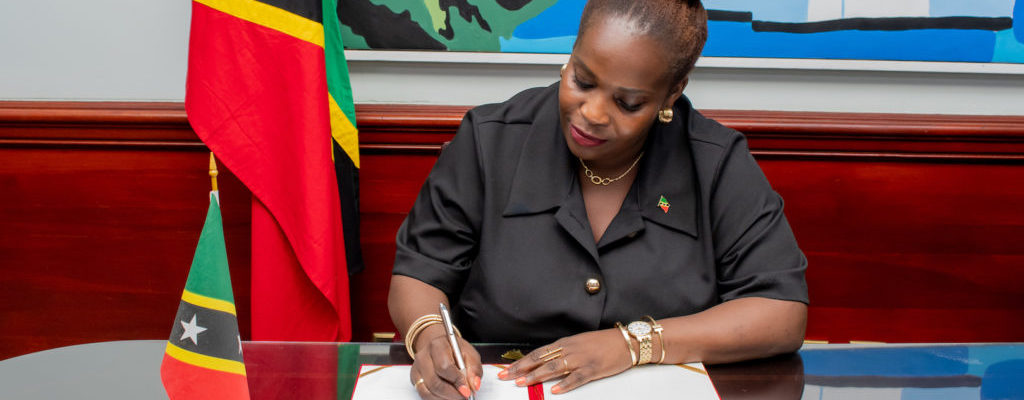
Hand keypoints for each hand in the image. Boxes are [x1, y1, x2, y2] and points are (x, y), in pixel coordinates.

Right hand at [410, 332, 482, 399]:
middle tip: (464, 397)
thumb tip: (474, 385)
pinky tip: (447, 397)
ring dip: (445, 398)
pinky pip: (424, 395)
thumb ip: (474, 369)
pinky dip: (437, 399)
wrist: (439, 346)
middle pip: (435, 382)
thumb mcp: (469, 354)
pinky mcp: (414, 379)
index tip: (467, 390)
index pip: (444, 366)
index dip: (457, 381)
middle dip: (452, 394)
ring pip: (428, 391)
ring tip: (457, 397)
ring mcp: (417, 368)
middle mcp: (423, 356)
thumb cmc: (455, 350)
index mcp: (438, 345)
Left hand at [498, 329, 632, 393]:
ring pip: (555, 368)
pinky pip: (577, 378)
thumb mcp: (579, 343)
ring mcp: (582, 359)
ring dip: (537, 376)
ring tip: (524, 383)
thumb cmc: (603, 343)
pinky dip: (565, 384)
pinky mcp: (594, 369)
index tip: (508, 369)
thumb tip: (545, 361)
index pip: (538, 353)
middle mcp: (570, 349)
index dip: (522, 362)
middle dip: (522, 369)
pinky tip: (555, 390)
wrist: (626, 341)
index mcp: (565, 343)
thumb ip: (563, 351)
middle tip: (507, 377)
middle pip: (541, 360)